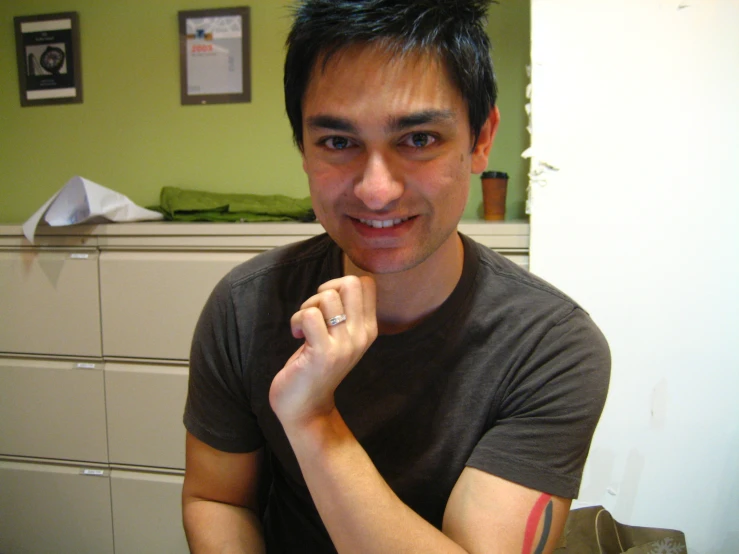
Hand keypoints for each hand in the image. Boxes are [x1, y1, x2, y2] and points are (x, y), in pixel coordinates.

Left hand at [269, 275, 377, 428]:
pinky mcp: (323, 353)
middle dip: (325, 290)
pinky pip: (310, 315)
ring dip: (307, 307)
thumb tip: (337, 284)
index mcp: (368, 329)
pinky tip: (297, 336)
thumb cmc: (316, 367)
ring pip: (327, 296)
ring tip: (304, 328)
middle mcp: (361, 335)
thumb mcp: (340, 338)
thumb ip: (345, 313)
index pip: (366, 284)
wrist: (307, 409)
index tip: (328, 306)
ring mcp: (344, 345)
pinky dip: (297, 320)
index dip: (340, 285)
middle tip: (315, 313)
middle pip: (350, 283)